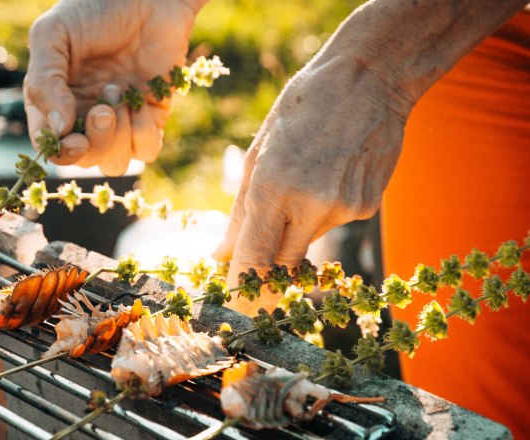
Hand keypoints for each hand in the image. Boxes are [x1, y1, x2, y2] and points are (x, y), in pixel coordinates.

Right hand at [24, 0, 205, 175]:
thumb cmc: (93, 9)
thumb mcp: (53, 36)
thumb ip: (44, 82)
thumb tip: (58, 130)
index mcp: (54, 101)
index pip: (51, 147)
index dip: (61, 153)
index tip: (74, 139)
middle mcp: (85, 116)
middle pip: (84, 160)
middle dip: (95, 141)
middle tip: (103, 108)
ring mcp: (120, 119)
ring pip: (115, 163)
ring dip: (118, 138)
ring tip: (119, 94)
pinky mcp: (151, 116)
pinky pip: (147, 151)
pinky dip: (144, 134)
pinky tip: (142, 104)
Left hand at [213, 54, 412, 315]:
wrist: (369, 78)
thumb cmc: (302, 108)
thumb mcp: (259, 151)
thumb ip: (240, 211)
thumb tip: (221, 254)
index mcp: (274, 186)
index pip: (254, 258)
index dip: (241, 281)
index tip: (232, 293)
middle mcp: (311, 205)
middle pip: (282, 264)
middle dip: (266, 267)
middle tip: (257, 254)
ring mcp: (345, 209)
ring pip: (307, 242)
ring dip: (296, 228)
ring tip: (304, 179)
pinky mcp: (367, 207)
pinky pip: (333, 224)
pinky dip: (324, 212)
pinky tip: (330, 175)